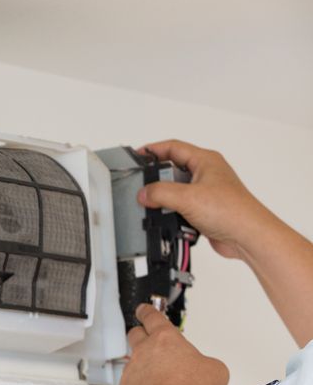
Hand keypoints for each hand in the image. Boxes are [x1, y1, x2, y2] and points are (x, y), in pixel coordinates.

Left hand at [119, 304, 228, 384]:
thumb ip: (208, 364)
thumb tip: (207, 370)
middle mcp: (145, 350)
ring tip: (158, 377)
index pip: (152, 316)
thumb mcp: (216, 371)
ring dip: (143, 365)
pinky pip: (130, 383)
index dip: (147, 311)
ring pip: (133, 360)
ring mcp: (132, 368)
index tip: (145, 310)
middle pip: (135, 334)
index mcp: (165, 338)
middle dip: (141, 334)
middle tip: (149, 339)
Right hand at [136, 140, 272, 259]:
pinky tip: (172, 221)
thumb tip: (144, 193)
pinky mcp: (204, 210)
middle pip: (171, 170)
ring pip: (175, 191)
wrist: (248, 237)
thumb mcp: (187, 197)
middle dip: (157, 181)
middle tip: (146, 189)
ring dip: (166, 201)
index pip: (172, 147)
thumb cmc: (233, 211)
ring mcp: (205, 192)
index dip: (152, 150)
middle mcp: (206, 173)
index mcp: (206, 160)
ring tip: (161, 207)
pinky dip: (174, 214)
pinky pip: (180, 208)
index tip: (136, 156)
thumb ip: (160, 193)